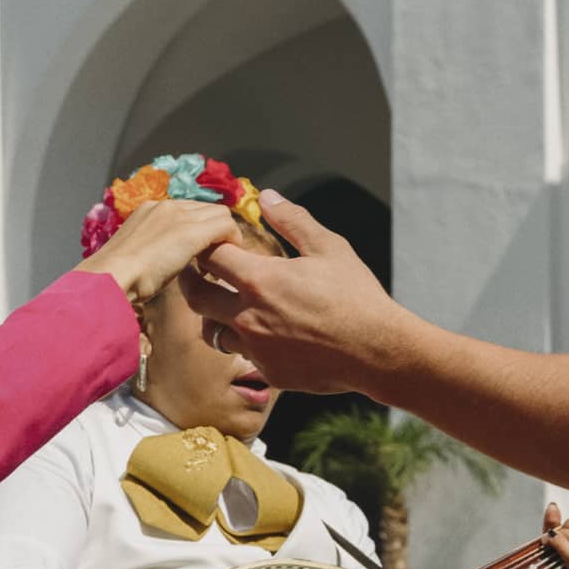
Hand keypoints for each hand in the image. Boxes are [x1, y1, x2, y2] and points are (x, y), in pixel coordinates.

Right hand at [79, 200, 242, 306]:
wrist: (109, 278)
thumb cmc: (115, 277)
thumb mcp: (132, 257)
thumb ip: (149, 251)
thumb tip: (161, 263)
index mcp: (148, 210)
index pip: (187, 210)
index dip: (198, 229)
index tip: (198, 254)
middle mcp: (165, 205)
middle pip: (206, 209)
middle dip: (215, 231)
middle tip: (213, 260)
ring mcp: (179, 215)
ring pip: (220, 214)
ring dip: (224, 237)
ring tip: (219, 264)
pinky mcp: (191, 231)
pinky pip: (226, 226)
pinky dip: (231, 242)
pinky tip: (225, 263)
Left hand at [177, 191, 408, 394]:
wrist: (377, 351)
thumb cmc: (356, 296)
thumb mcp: (328, 248)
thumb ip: (293, 221)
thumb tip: (267, 197)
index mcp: (259, 280)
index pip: (210, 256)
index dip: (206, 246)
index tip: (211, 243)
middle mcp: (248, 316)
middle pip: (196, 296)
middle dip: (191, 280)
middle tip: (194, 272)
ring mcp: (255, 348)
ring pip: (211, 331)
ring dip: (213, 316)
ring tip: (223, 305)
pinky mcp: (268, 371)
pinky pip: (242, 354)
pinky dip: (244, 341)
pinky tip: (260, 332)